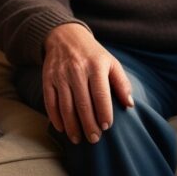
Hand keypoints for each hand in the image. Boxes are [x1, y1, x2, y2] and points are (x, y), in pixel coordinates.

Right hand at [42, 23, 133, 144]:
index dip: (104, 112)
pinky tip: (62, 128)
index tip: (107, 127)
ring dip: (72, 126)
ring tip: (78, 139)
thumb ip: (122, 83)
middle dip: (89, 124)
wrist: (65, 36)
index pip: (100, 94)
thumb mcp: (111, 62)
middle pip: (83, 103)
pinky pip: (50, 102)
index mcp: (95, 65)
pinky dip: (55, 117)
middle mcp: (77, 70)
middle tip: (94, 139)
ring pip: (65, 106)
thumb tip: (129, 105)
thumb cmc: (92, 54)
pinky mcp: (47, 78)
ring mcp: (60, 74)